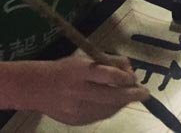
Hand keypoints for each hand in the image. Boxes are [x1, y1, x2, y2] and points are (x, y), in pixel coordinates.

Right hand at [31, 56, 147, 124]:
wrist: (35, 88)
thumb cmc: (64, 69)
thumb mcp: (84, 59)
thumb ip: (108, 63)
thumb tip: (129, 69)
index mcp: (80, 72)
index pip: (108, 75)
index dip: (125, 78)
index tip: (134, 78)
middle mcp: (78, 91)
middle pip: (111, 96)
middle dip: (131, 95)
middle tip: (144, 93)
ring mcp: (76, 110)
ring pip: (108, 109)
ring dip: (122, 103)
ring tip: (131, 97)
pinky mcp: (75, 121)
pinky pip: (99, 117)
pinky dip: (111, 110)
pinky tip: (116, 104)